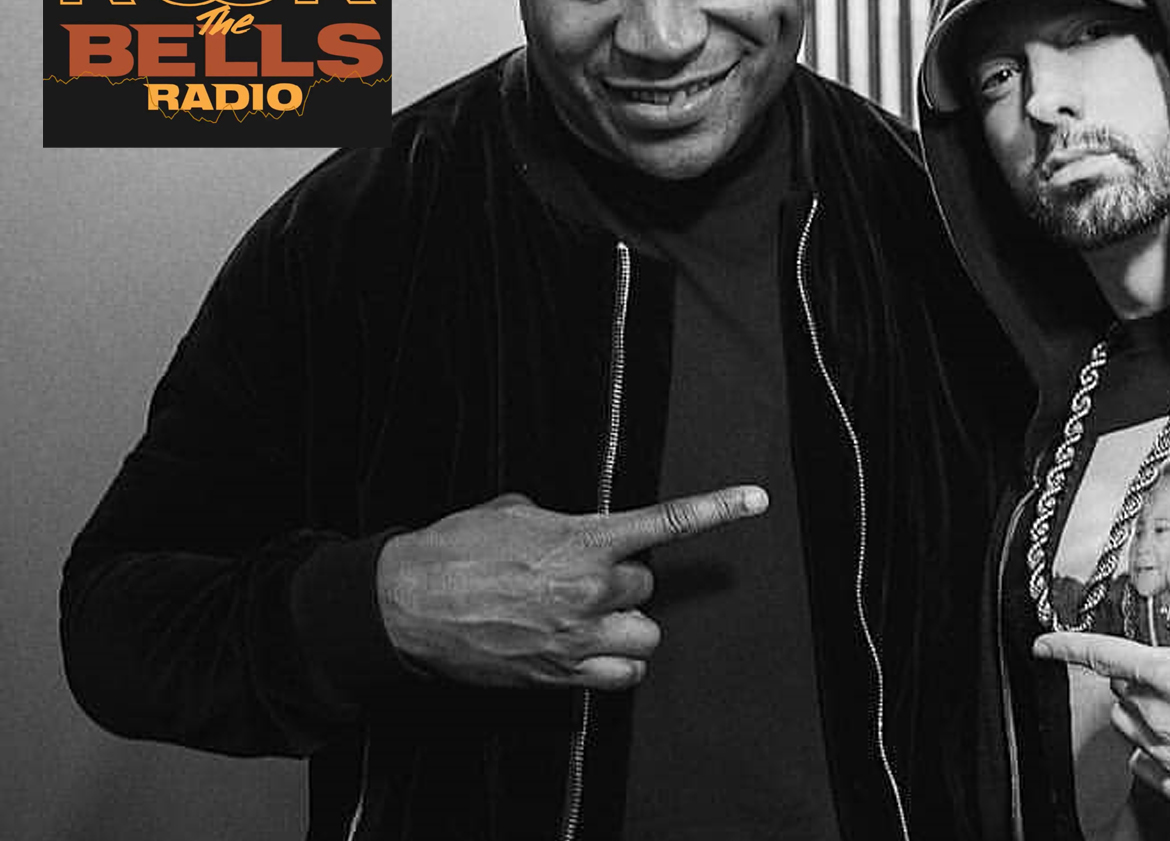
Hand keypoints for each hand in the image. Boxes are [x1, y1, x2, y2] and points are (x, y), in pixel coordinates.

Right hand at [376, 486, 767, 690]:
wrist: (406, 605)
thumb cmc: (454, 551)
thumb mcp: (513, 513)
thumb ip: (561, 521)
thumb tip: (572, 530)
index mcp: (584, 540)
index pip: (665, 524)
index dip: (717, 508)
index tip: (756, 500)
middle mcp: (591, 590)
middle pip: (646, 586)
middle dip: (620, 581)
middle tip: (579, 577)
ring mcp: (579, 638)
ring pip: (644, 635)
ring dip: (622, 625)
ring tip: (584, 615)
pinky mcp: (562, 674)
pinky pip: (622, 675)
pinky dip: (614, 663)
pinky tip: (587, 648)